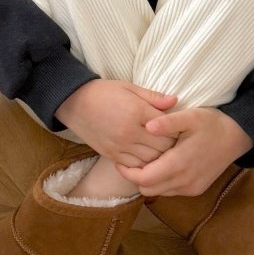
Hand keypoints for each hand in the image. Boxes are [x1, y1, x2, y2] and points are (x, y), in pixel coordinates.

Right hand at [56, 79, 177, 167]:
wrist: (74, 102)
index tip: (179, 128)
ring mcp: (120, 146)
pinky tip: (147, 157)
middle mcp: (130, 132)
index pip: (167, 127)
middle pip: (162, 147)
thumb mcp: (129, 87)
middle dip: (172, 145)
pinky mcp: (111, 155)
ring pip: (150, 160)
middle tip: (176, 142)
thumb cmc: (104, 92)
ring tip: (163, 151)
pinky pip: (135, 166)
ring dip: (160, 157)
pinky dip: (144, 164)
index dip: (176, 129)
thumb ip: (153, 97)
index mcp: (137, 112)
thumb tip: (175, 101)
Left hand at [113, 107, 252, 196]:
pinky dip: (162, 182)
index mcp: (179, 164)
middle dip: (136, 177)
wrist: (237, 136)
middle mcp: (184, 181)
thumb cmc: (212, 123)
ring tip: (146, 160)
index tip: (120, 161)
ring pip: (159, 192)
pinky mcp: (196, 189)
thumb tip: (147, 126)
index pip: (144, 179)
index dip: (128, 172)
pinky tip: (163, 165)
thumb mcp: (190, 116)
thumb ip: (167, 122)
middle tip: (130, 160)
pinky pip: (171, 191)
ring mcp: (191, 188)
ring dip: (149, 180)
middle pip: (148, 189)